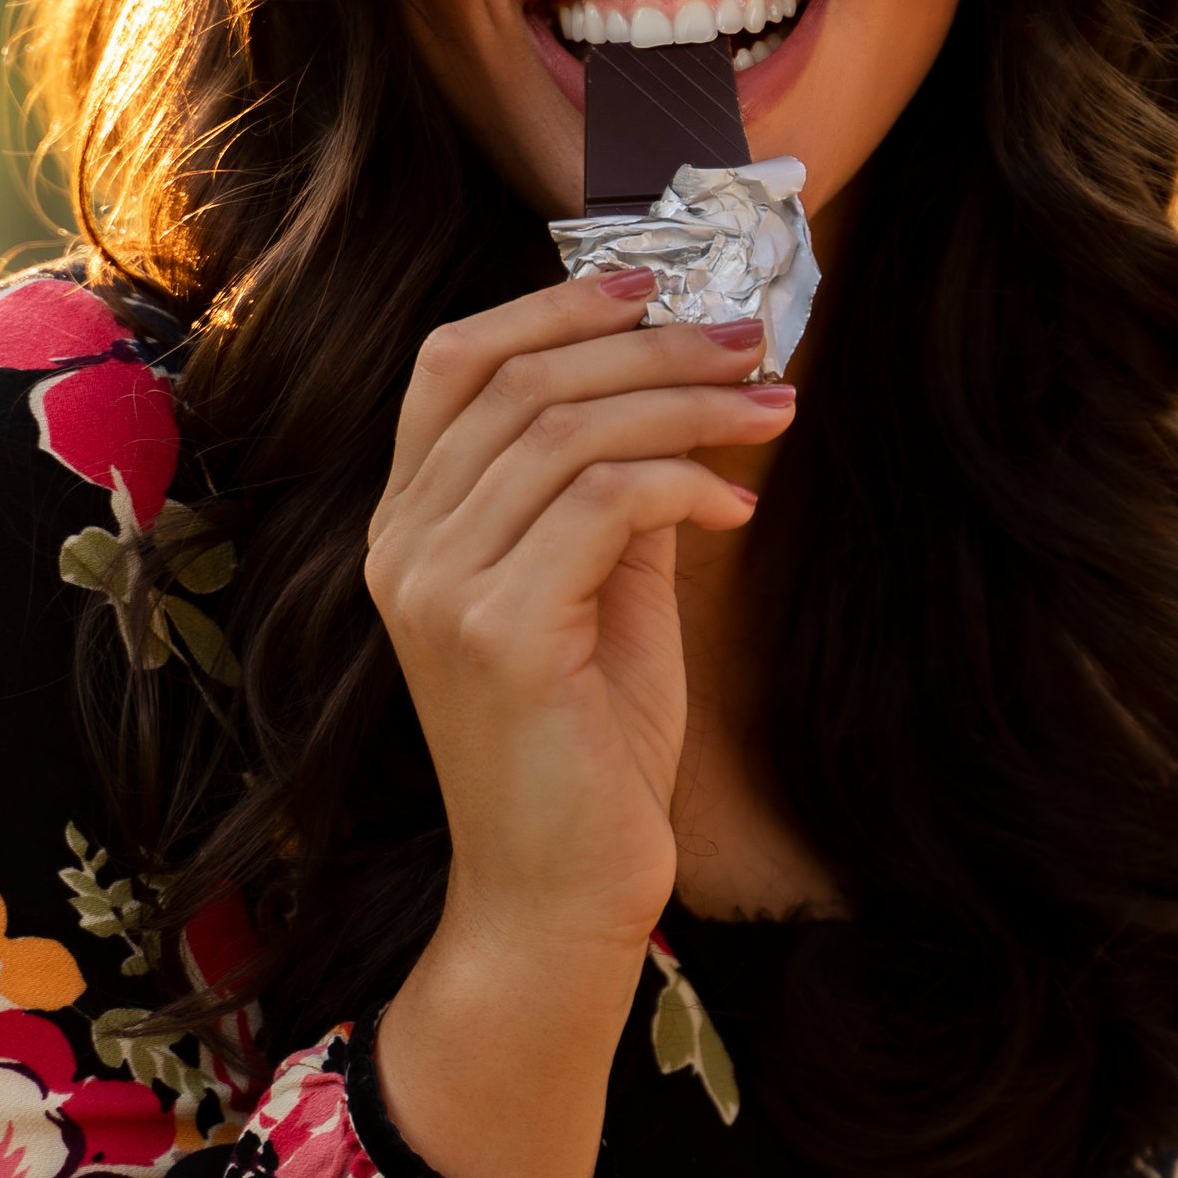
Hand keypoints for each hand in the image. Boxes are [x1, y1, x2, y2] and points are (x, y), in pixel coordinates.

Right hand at [365, 269, 794, 952]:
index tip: (657, 282)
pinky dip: (685, 482)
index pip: (454, 363)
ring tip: (774, 409)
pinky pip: (605, 502)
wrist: (559, 895)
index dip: (554, 306)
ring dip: (688, 402)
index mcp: (409, 527)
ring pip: (568, 429)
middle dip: (650, 342)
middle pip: (519, 377)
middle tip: (753, 342)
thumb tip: (682, 389)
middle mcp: (403, 546)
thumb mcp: (604, 594)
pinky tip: (738, 507)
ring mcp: (438, 588)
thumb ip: (616, 494)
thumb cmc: (587, 752)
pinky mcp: (497, 632)